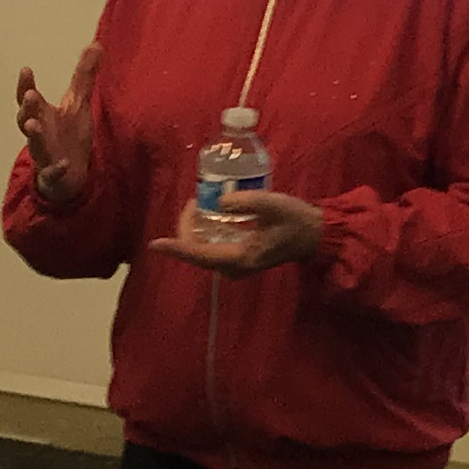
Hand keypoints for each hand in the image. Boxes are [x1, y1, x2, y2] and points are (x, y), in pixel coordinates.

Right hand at [15, 45, 99, 206]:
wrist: (70, 173)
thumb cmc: (69, 134)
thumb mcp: (79, 102)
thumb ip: (85, 75)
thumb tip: (95, 43)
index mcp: (43, 115)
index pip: (29, 98)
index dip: (26, 84)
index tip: (26, 69)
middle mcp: (40, 133)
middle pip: (26, 119)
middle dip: (27, 107)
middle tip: (30, 94)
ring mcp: (45, 153)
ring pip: (34, 144)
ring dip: (33, 134)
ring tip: (33, 124)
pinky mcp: (54, 173)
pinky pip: (53, 172)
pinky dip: (57, 168)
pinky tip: (64, 163)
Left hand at [152, 185, 323, 277]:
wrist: (313, 236)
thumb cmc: (295, 221)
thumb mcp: (274, 205)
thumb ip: (248, 202)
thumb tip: (220, 201)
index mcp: (240, 257)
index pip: (200, 255)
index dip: (176, 248)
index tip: (155, 244)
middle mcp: (234, 267)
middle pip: (197, 252)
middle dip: (188, 227)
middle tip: (194, 201)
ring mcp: (236, 266)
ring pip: (203, 251)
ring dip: (195, 230)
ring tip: (198, 205)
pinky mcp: (239, 260)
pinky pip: (211, 249)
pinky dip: (205, 233)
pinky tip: (209, 215)